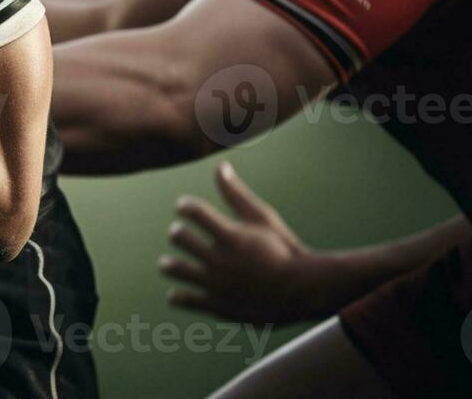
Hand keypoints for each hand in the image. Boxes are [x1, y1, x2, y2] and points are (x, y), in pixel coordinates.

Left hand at [159, 161, 320, 324]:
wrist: (303, 292)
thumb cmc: (284, 250)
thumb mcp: (263, 218)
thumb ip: (237, 194)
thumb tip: (220, 165)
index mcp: (230, 235)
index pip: (193, 210)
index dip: (185, 205)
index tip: (185, 207)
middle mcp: (219, 258)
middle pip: (179, 236)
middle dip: (178, 232)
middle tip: (181, 234)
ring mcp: (217, 283)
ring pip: (174, 269)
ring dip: (169, 265)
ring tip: (169, 264)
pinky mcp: (218, 305)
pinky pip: (185, 300)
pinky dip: (177, 296)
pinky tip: (178, 292)